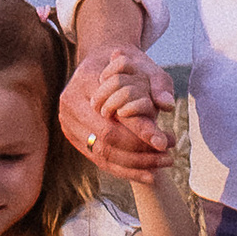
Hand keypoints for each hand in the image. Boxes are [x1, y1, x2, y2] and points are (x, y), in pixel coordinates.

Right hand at [60, 36, 176, 181]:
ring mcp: (68, 123)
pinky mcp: (73, 136)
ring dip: (134, 165)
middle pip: (105, 142)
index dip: (139, 135)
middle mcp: (69, 105)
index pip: (111, 121)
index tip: (166, 143)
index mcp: (83, 84)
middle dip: (139, 154)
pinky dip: (124, 168)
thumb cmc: (126, 63)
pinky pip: (98, 159)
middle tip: (168, 157)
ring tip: (162, 165)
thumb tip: (167, 104)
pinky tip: (148, 174)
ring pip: (101, 154)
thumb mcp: (145, 66)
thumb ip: (158, 84)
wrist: (102, 61)